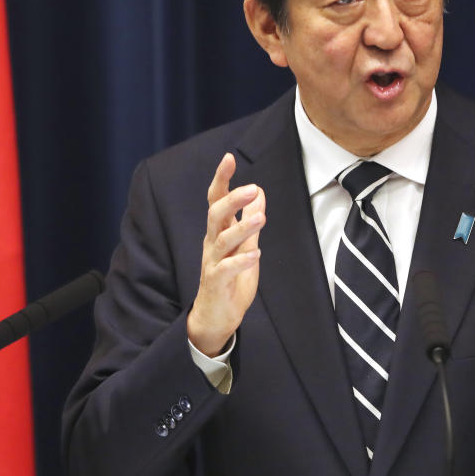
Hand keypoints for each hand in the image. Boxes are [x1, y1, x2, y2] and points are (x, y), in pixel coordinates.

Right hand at [187, 152, 264, 355]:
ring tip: (262, 218)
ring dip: (242, 228)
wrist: (216, 317)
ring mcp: (212, 263)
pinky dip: (241, 261)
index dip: (222, 179)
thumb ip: (250, 221)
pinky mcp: (216, 283)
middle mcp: (212, 243)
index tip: (228, 157)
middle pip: (215, 215)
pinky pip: (227, 269)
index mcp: (219, 232)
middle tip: (252, 188)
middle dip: (232, 199)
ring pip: (222, 240)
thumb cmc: (231, 279)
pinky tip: (256, 255)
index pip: (217, 200)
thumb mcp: (246, 246)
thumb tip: (259, 193)